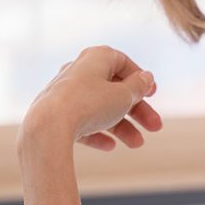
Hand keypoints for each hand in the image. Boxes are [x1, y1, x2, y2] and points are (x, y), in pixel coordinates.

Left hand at [23, 45, 162, 151]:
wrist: (48, 126)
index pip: (123, 62)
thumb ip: (138, 87)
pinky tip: (109, 147)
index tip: (153, 94)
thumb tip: (146, 77)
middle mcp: (79, 71)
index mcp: (96, 58)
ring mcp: (65, 93)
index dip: (140, 79)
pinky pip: (81, 122)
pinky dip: (97, 133)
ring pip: (99, 109)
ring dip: (122, 126)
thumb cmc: (89, 104)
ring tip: (137, 144)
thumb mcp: (123, 96)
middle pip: (114, 90)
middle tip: (156, 127)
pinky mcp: (55, 114)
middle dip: (137, 111)